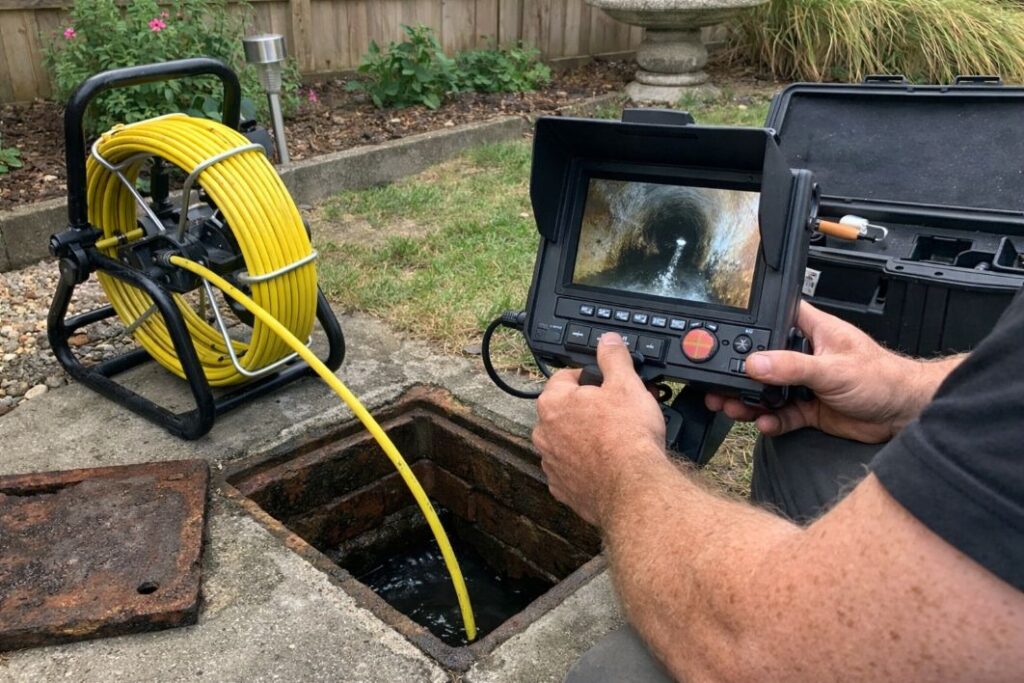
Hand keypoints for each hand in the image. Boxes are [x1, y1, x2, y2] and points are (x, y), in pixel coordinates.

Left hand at [532, 332, 666, 525]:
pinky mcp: (563, 488)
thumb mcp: (626, 384)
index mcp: (553, 403)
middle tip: (616, 411)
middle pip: (564, 410)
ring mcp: (551, 463)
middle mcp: (544, 433)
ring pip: (566, 441)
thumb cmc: (627, 438)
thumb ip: (613, 358)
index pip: (563, 377)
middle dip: (587, 408)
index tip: (606, 383)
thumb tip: (607, 341)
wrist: (633, 488)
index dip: (589, 377)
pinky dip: (586, 466)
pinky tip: (608, 464)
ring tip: (615, 439)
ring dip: (585, 437)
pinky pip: (572, 469)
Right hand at [706, 302, 954, 442]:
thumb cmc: (882, 377)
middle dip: (740, 374)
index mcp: (811, 331)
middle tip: (719, 384)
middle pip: (762, 360)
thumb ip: (792, 367)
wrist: (903, 413)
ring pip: (767, 390)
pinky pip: (781, 414)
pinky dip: (770, 421)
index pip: (773, 318)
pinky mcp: (809, 408)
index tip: (723, 338)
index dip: (749, 324)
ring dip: (749, 400)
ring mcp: (805, 383)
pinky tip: (763, 423)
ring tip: (732, 407)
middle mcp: (804, 354)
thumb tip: (755, 363)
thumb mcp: (832, 369)